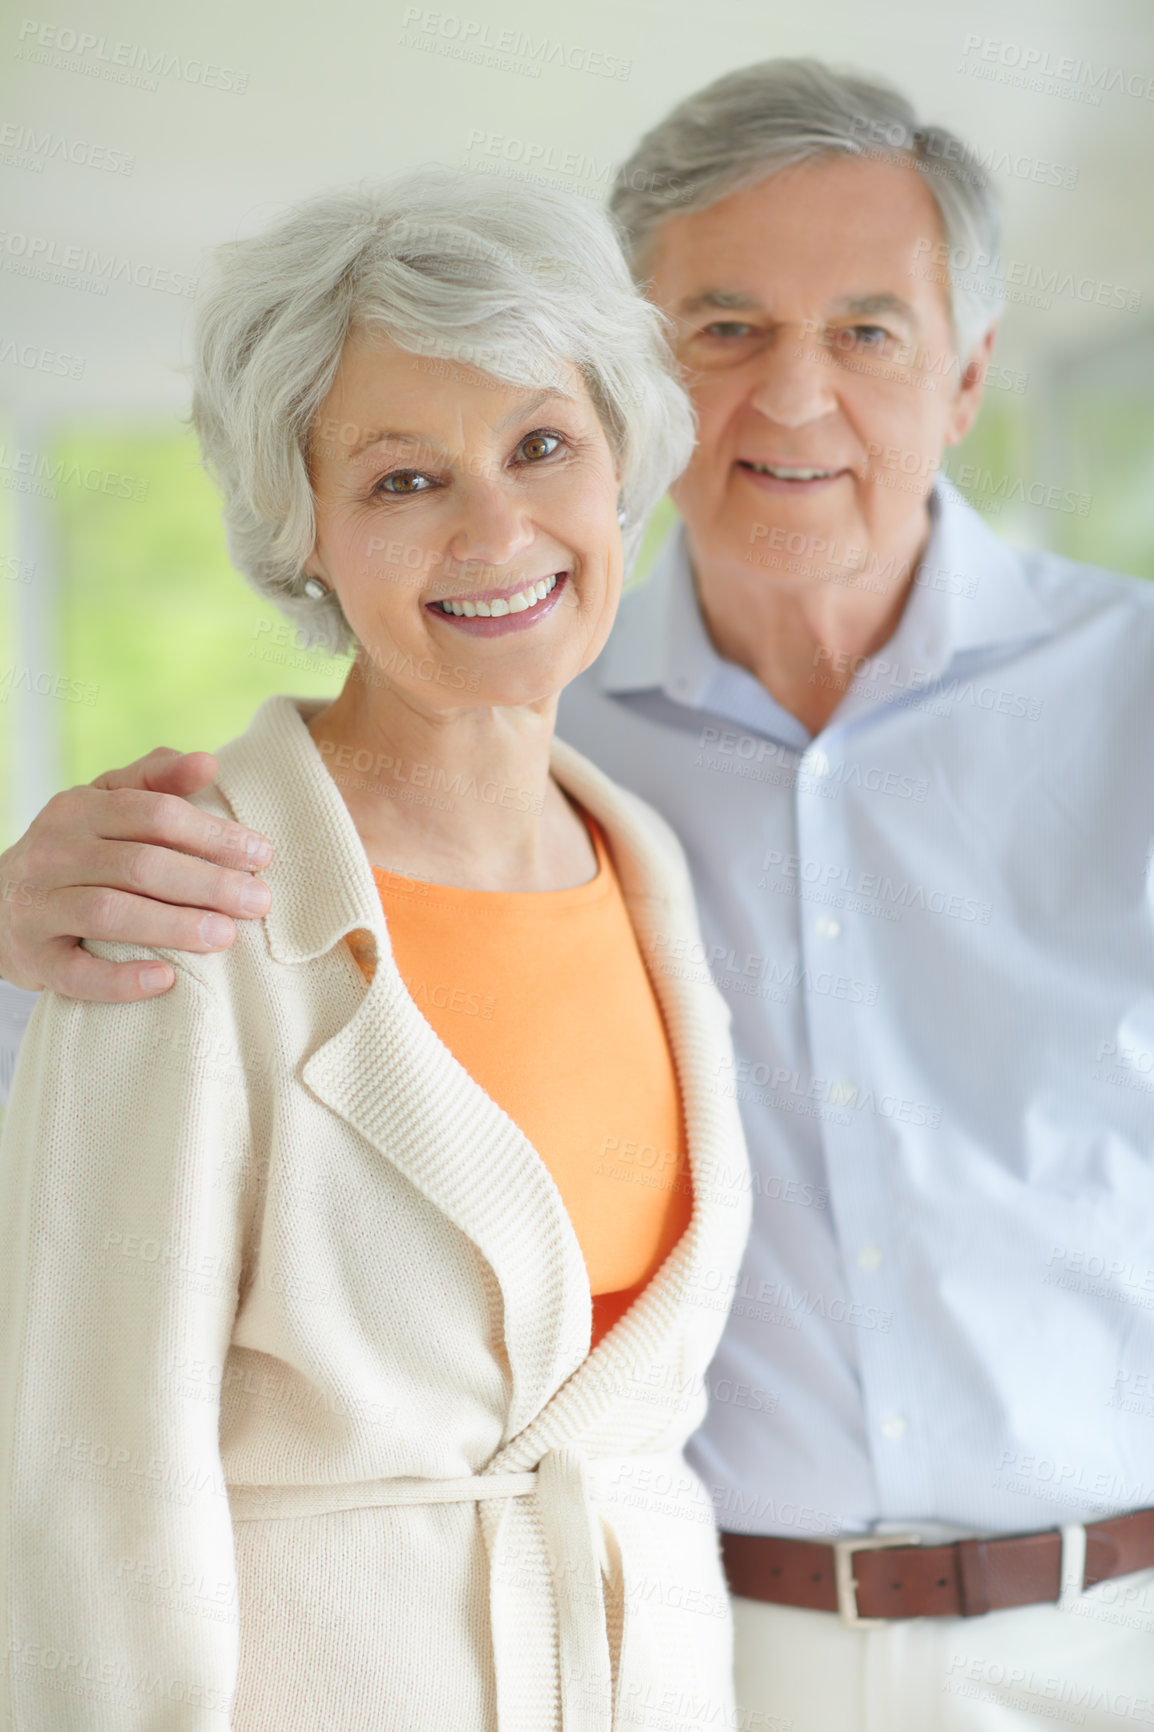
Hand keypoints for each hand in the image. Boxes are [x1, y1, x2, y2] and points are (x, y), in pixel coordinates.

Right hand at [0, 748, 272, 1000]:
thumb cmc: (76, 852)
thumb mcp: (105, 806)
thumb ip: (155, 781)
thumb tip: (208, 762)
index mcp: (78, 809)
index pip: (154, 814)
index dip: (212, 834)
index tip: (261, 855)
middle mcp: (53, 852)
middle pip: (140, 864)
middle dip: (206, 883)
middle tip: (258, 901)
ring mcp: (38, 906)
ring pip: (110, 913)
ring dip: (173, 926)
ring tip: (226, 936)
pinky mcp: (34, 957)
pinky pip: (77, 973)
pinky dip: (121, 980)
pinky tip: (166, 980)